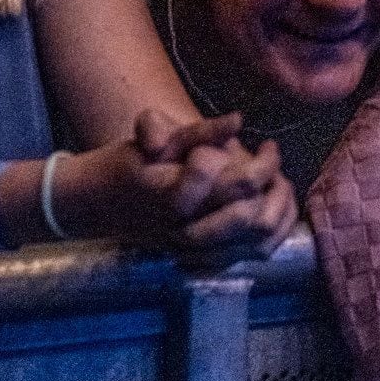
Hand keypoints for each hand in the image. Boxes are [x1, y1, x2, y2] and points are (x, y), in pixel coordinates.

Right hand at [71, 110, 296, 259]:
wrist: (100, 203)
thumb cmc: (130, 163)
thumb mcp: (152, 136)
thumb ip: (197, 130)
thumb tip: (238, 119)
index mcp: (174, 196)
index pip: (236, 185)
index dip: (260, 162)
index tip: (264, 144)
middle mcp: (186, 229)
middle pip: (252, 216)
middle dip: (273, 182)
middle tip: (271, 157)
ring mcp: (196, 250)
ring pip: (259, 238)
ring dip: (279, 203)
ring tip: (276, 178)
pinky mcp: (206, 260)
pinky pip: (257, 253)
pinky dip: (275, 227)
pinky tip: (273, 200)